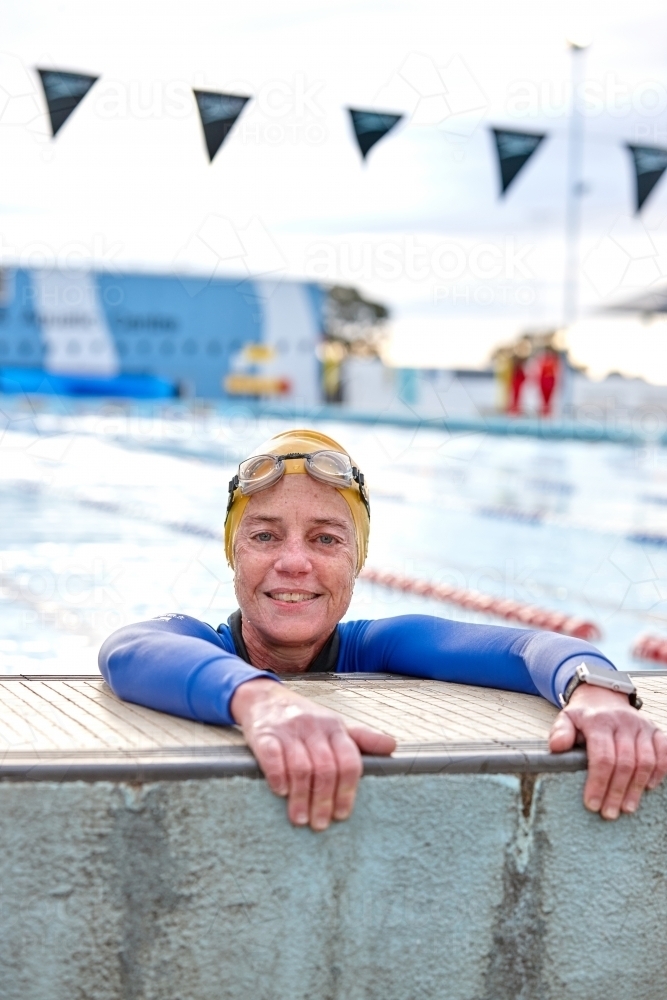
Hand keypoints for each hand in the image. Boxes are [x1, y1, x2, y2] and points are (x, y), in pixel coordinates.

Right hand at [230, 679, 395, 830]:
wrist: (265, 698)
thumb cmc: (305, 718)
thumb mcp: (335, 724)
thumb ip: (361, 738)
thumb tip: (392, 746)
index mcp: (335, 727)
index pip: (349, 761)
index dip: (348, 791)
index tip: (342, 815)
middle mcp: (314, 727)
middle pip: (325, 769)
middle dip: (324, 801)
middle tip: (320, 824)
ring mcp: (289, 730)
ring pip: (301, 768)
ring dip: (301, 797)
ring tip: (300, 819)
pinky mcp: (264, 734)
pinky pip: (273, 757)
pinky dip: (278, 777)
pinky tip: (281, 793)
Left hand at [549, 685, 666, 819]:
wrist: (604, 696)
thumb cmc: (584, 715)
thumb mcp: (566, 718)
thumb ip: (560, 732)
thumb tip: (557, 747)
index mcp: (599, 721)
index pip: (602, 756)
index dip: (598, 783)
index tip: (592, 804)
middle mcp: (623, 722)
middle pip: (624, 763)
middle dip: (616, 791)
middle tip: (609, 813)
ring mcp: (642, 726)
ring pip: (645, 761)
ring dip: (636, 788)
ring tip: (626, 808)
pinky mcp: (655, 730)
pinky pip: (664, 752)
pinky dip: (660, 771)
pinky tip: (649, 787)